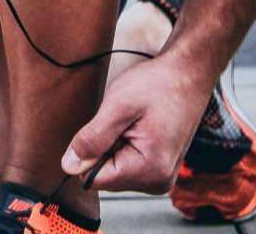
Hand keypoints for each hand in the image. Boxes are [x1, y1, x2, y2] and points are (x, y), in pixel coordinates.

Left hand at [61, 54, 210, 193]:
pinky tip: (138, 126)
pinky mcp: (159, 167)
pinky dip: (124, 144)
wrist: (187, 74)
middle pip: (105, 176)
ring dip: (113, 144)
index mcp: (149, 171)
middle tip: (122, 121)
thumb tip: (68, 166)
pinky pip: (127, 163)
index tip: (106, 126)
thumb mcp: (117, 107)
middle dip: (103, 147)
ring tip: (133, 122)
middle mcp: (158, 181)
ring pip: (114, 169)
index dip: (88, 152)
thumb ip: (92, 139)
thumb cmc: (157, 85)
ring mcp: (161, 176)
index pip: (94, 179)